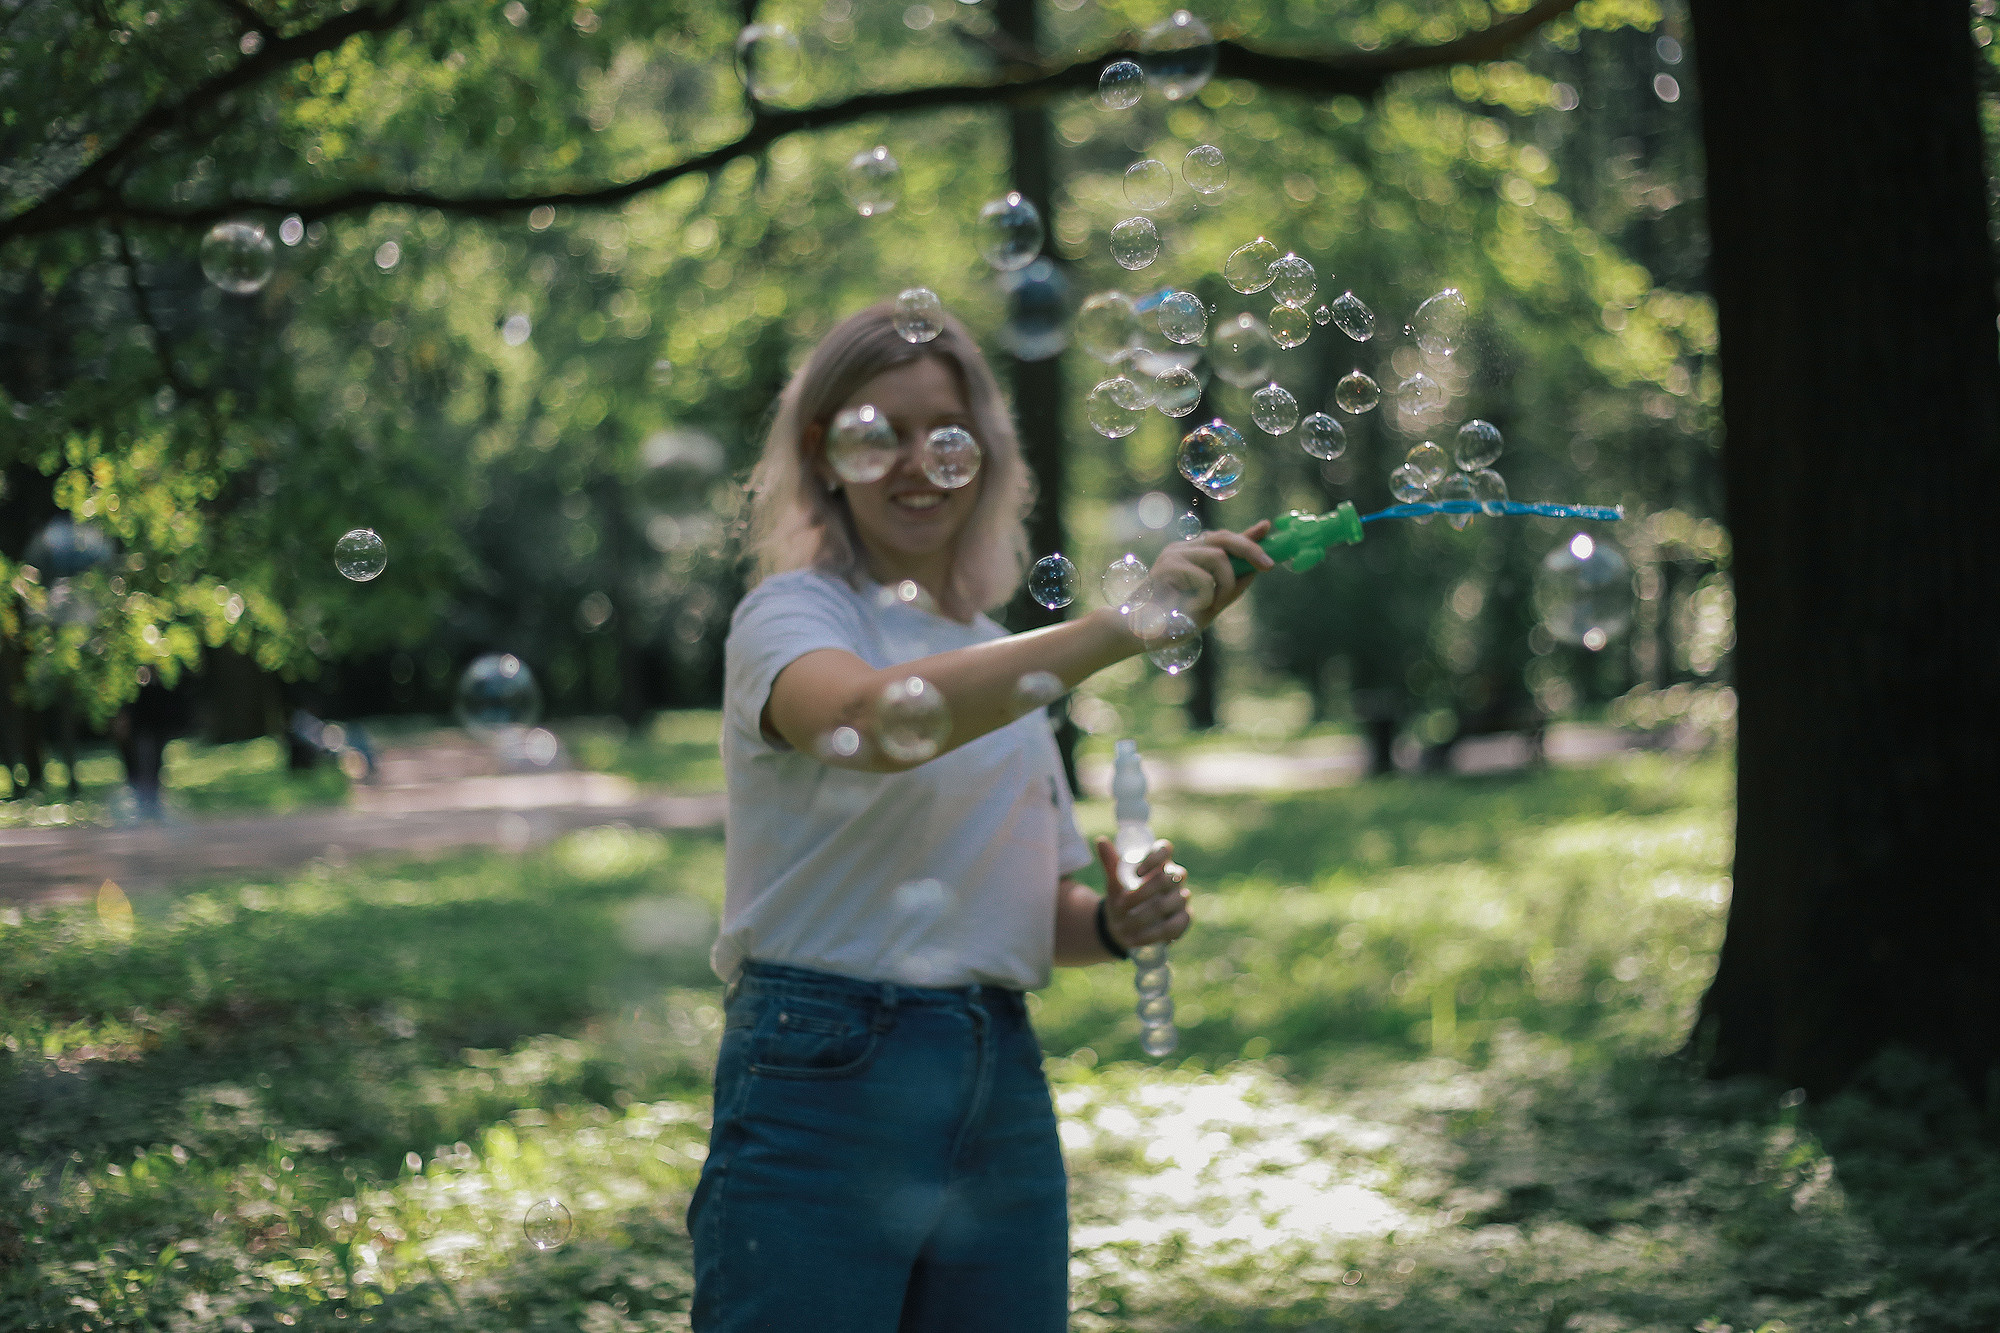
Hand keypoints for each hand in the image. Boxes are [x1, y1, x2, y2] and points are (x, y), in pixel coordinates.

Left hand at [1094, 835, 1191, 952]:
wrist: (1123, 926)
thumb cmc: (1122, 898)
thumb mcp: (1114, 882)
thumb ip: (1111, 863)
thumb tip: (1101, 841)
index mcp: (1158, 863)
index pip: (1165, 849)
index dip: (1154, 857)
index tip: (1136, 872)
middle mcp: (1174, 878)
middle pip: (1171, 877)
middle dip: (1145, 892)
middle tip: (1122, 905)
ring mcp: (1181, 898)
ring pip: (1175, 901)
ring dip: (1146, 915)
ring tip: (1124, 927)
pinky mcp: (1183, 919)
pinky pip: (1179, 924)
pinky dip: (1155, 933)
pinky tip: (1137, 939)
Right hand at [1142, 520, 1273, 630]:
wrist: (1139, 632)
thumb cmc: (1173, 619)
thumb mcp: (1211, 603)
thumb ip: (1230, 587)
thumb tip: (1255, 572)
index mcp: (1192, 555)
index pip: (1223, 539)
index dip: (1247, 533)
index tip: (1267, 526)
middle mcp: (1183, 549)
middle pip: (1225, 538)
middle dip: (1251, 549)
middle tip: (1268, 566)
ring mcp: (1174, 554)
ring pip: (1220, 558)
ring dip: (1226, 585)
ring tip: (1212, 606)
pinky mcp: (1168, 566)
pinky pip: (1205, 579)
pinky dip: (1207, 598)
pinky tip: (1190, 608)